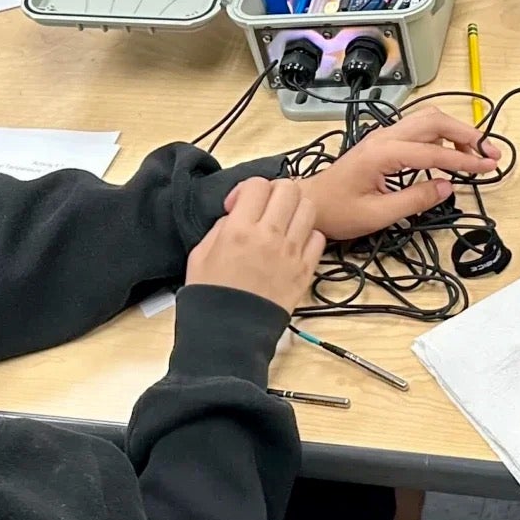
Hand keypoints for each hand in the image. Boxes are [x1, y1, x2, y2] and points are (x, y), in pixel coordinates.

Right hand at [187, 178, 322, 315]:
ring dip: (295, 209)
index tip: (239, 205)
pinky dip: (308, 234)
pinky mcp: (305, 271)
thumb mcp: (200, 254)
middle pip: (288, 189)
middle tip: (266, 207)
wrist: (228, 334)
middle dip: (275, 192)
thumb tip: (237, 214)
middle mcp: (269, 237)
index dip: (247, 189)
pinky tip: (294, 244)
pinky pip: (319, 238)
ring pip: (309, 208)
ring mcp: (291, 254)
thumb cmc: (210, 296)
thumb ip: (221, 227)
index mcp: (239, 230)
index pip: (257, 185)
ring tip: (283, 223)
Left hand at [282, 105, 500, 241]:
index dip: (465, 159)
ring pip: (428, 120)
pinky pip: (418, 130)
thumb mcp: (377, 214)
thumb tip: (447, 187)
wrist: (310, 203)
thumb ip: (414, 200)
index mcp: (382, 154)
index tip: (488, 167)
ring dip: (456, 131)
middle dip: (467, 134)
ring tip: (476, 154)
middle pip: (435, 121)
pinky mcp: (383, 142)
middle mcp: (384, 137)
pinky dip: (441, 135)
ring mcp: (383, 136)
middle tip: (490, 154)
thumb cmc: (337, 211)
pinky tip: (451, 153)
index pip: (434, 152)